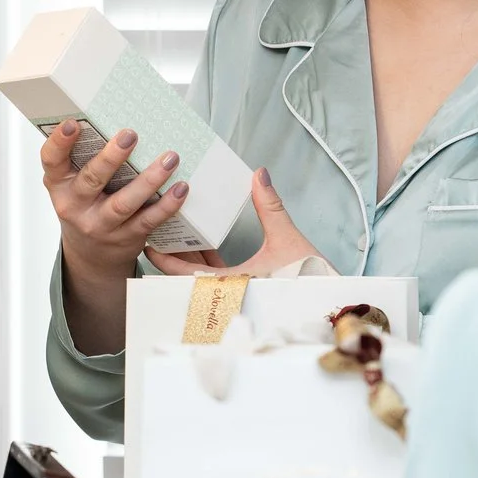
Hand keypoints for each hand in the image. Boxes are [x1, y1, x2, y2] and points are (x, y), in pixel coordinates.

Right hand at [43, 122, 195, 354]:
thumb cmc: (84, 206)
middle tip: (130, 135)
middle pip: (92, 179)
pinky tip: (180, 188)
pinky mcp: (125, 237)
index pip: (51, 161)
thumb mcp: (71, 185)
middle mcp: (75, 206)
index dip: (59, 142)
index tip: (73, 123)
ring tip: (169, 158)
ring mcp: (100, 224)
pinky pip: (148, 220)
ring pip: (124, 203)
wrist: (90, 255)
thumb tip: (112, 117)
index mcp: (59, 185)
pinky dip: (167, 205)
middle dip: (111, 157)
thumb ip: (82, 159)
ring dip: (149, 180)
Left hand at [148, 169, 323, 278]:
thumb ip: (270, 207)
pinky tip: (203, 246)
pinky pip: (217, 278)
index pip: (185, 274)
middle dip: (173, 254)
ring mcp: (235, 294)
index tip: (149, 244)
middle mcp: (228, 293)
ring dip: (190, 258)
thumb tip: (258, 176)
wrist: (329, 302)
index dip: (164, 261)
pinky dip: (207, 263)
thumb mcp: (288, 239)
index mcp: (232, 284)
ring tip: (177, 233)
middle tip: (159, 230)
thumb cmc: (310, 276)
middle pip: (188, 274)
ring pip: (202, 276)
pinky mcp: (244, 292)